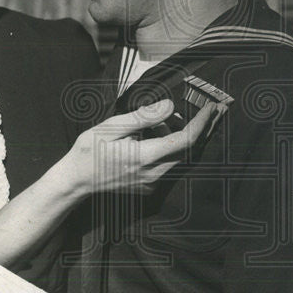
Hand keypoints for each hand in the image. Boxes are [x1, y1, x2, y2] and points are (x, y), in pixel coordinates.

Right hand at [63, 99, 221, 196]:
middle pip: (190, 150)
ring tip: (173, 117)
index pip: (186, 140)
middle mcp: (154, 173)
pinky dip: (173, 147)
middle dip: (204, 128)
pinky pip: (170, 164)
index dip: (201, 123)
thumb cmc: (90, 150)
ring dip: (185, 136)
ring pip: (181, 157)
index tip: (211, 107)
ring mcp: (153, 182)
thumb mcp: (112, 127)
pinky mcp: (151, 186)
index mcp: (145, 157)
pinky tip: (160, 133)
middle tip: (216, 109)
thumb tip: (170, 106)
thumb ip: (144, 117)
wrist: (77, 181)